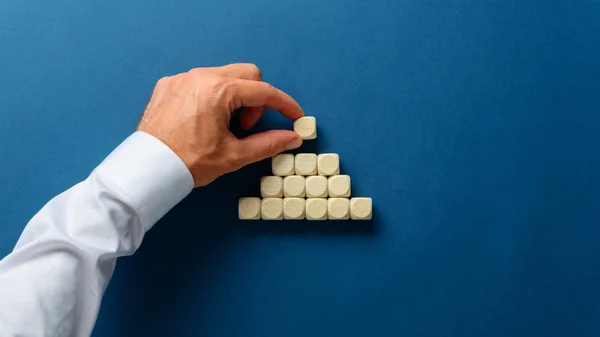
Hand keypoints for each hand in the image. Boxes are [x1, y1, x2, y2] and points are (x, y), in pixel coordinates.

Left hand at [137, 64, 303, 186]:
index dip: (285, 104)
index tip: (296, 116)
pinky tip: (204, 121)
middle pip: (247, 75)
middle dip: (256, 100)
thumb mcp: (234, 155)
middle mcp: (200, 76)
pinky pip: (200, 81)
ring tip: (224, 127)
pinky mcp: (168, 85)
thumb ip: (268, 143)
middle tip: (247, 127)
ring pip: (223, 76)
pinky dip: (211, 97)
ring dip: (234, 98)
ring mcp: (182, 78)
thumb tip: (292, 138)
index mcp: (219, 91)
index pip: (264, 91)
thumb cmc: (188, 163)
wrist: (148, 170)